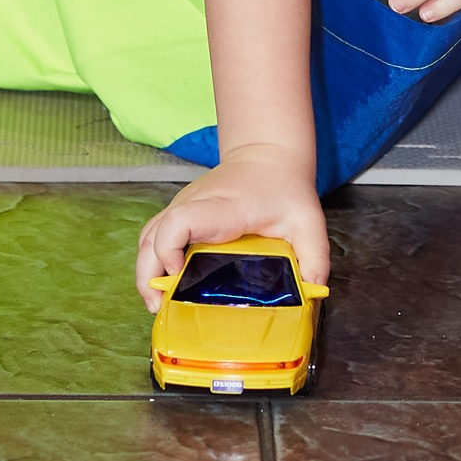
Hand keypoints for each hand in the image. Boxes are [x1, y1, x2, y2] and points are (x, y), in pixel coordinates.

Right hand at [136, 141, 327, 309]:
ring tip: (159, 302)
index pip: (180, 222)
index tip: (179, 276)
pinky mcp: (181, 211)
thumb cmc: (284, 188)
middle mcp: (194, 204)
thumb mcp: (308, 220)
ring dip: (146, 271)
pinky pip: (153, 235)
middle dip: (147, 275)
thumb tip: (312, 293)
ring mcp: (183, 206)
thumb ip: (315, 257)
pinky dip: (151, 260)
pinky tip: (164, 284)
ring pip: (147, 237)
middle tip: (161, 307)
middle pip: (151, 237)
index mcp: (222, 208)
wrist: (267, 154)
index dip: (169, 251)